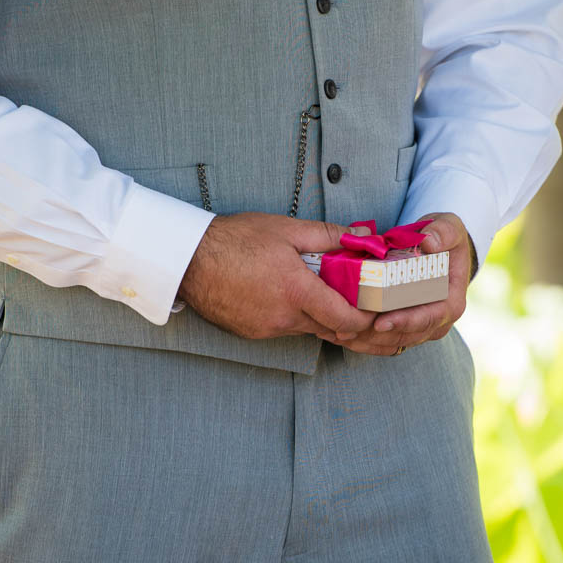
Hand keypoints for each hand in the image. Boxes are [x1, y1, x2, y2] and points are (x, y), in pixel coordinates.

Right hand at [177, 213, 375, 342]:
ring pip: (306, 328)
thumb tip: (362, 235)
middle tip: (354, 299)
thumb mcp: (286, 230)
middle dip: (346, 317)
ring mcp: (266, 329)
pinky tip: (285, 295)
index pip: (345, 319)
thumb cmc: (234, 240)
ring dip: (317, 314)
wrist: (188, 259)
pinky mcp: (252, 333)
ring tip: (315, 289)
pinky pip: (283, 328)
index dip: (365, 320)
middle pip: (330, 328)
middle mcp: (283, 317)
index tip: (374, 310)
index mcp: (296, 291)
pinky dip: (293, 316)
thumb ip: (329, 235)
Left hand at [337, 212, 472, 356]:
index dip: (405, 322)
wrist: (437, 248)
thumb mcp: (449, 226)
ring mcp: (419, 328)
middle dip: (376, 336)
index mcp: (451, 302)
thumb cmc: (443, 238)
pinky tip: (340, 335)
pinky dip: (362, 340)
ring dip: (365, 341)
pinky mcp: (403, 329)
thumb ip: (444, 231)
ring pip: (391, 342)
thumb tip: (429, 241)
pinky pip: (383, 342)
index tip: (381, 322)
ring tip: (339, 334)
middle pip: (405, 335)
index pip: (429, 318)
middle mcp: (437, 321)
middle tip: (347, 331)